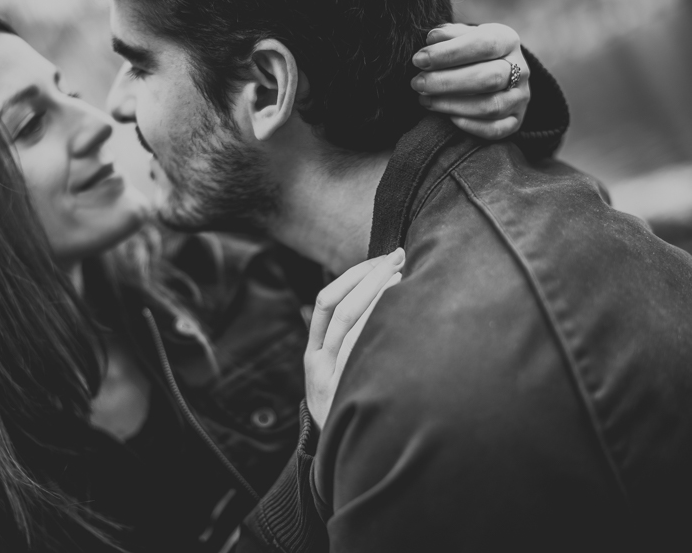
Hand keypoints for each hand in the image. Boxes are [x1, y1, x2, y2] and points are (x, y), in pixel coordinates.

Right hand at [305, 249, 404, 429]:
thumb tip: (378, 308)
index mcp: (313, 355)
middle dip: (369, 276)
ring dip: (379, 294)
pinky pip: (363, 348)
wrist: (340, 460)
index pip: (325, 302)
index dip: (351, 277)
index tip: (379, 260)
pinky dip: (381, 324)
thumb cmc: (346, 413)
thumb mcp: (336, 383)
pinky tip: (403, 314)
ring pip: (351, 323)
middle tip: (398, 256)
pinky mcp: (347, 391)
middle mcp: (318, 363)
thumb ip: (346, 351)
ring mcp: (332, 378)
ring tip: (404, 278)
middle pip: (341, 306)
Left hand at [411, 23, 530, 140]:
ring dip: (452, 105)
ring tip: (424, 99)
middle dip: (447, 82)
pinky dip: (469, 126)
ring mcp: (519, 98)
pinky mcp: (515, 122)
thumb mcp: (463, 37)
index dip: (449, 53)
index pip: (484, 44)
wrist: (494, 73)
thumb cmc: (470, 53)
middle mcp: (521, 70)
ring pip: (490, 106)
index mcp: (508, 41)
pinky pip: (495, 130)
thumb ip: (449, 35)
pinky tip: (446, 118)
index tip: (419, 60)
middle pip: (488, 78)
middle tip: (417, 83)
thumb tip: (432, 39)